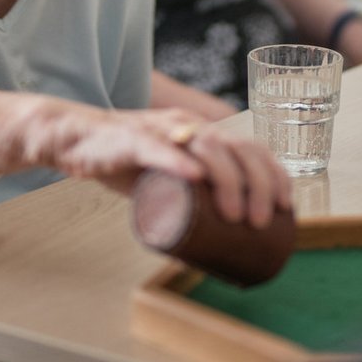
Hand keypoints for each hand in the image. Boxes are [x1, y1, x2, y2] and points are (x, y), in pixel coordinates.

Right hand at [38, 107, 290, 227]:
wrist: (75, 139)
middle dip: (258, 185)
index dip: (274, 174)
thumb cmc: (126, 160)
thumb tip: (220, 236)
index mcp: (202, 132)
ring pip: (207, 147)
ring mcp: (161, 131)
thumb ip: (192, 193)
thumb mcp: (168, 174)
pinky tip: (194, 178)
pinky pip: (158, 149)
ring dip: (228, 181)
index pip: (251, 146)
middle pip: (237, 148)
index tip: (285, 206)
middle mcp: (188, 125)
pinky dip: (178, 162)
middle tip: (260, 222)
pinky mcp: (131, 141)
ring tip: (236, 215)